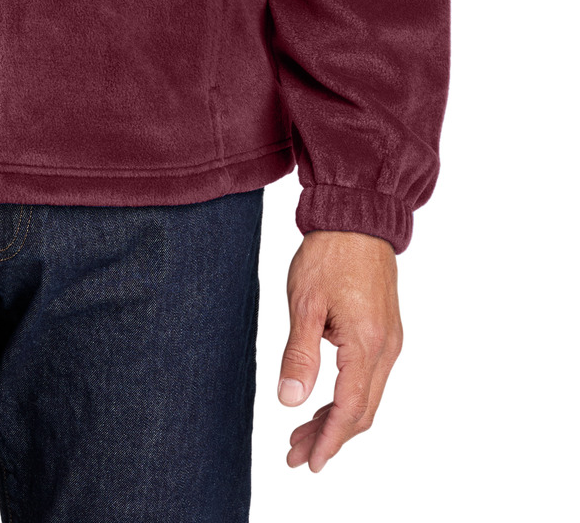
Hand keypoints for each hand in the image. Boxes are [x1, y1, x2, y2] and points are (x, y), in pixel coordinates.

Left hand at [278, 229, 402, 471]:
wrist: (358, 216)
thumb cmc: (329, 253)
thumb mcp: (304, 302)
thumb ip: (299, 354)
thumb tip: (290, 401)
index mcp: (366, 344)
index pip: (350, 409)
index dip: (329, 441)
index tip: (309, 463)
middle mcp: (386, 348)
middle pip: (361, 411)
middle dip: (329, 437)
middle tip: (294, 454)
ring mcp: (390, 341)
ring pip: (366, 397)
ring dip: (336, 419)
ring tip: (300, 434)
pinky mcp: (386, 332)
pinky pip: (370, 378)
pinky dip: (347, 397)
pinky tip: (322, 401)